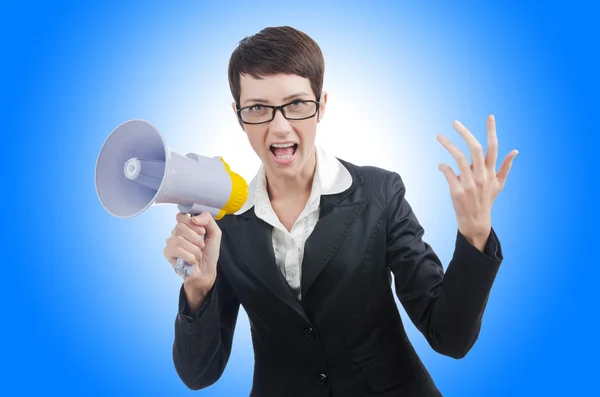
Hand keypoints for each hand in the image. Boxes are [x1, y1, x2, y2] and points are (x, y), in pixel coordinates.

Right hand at [163, 212, 221, 297]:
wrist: (206, 271)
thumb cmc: (209, 252)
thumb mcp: (214, 233)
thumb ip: (208, 220)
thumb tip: (194, 218)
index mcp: (187, 225)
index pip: (181, 215)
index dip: (192, 223)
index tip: (202, 231)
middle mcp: (177, 232)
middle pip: (180, 227)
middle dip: (195, 238)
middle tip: (202, 245)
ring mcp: (171, 242)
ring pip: (179, 239)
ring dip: (193, 249)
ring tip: (198, 254)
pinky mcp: (168, 253)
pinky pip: (176, 250)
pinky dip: (188, 256)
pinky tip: (192, 260)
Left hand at [437, 115, 517, 250]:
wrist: (476, 221)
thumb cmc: (486, 200)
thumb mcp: (499, 185)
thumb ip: (505, 167)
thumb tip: (515, 151)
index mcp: (491, 172)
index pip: (493, 148)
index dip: (492, 131)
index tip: (490, 116)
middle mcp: (482, 176)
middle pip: (475, 149)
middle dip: (465, 133)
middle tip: (455, 122)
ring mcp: (470, 184)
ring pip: (458, 158)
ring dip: (448, 145)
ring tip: (439, 136)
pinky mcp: (457, 191)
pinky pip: (449, 173)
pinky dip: (444, 166)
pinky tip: (441, 165)